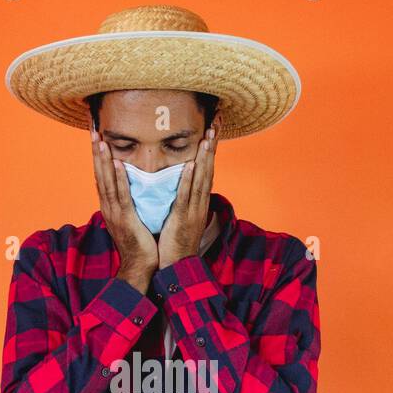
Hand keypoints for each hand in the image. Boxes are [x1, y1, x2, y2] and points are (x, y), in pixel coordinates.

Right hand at [91, 126, 158, 293]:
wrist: (139, 266)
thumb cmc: (139, 242)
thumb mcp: (131, 218)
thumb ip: (129, 202)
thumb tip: (131, 189)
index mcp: (110, 206)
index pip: (102, 176)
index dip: (98, 156)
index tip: (96, 136)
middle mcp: (108, 207)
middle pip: (100, 174)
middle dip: (96, 152)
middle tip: (93, 129)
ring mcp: (115, 213)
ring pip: (107, 181)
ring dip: (103, 160)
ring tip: (100, 140)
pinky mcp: (126, 219)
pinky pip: (122, 196)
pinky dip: (119, 179)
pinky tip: (118, 165)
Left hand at [158, 114, 219, 267]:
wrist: (177, 268)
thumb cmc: (177, 244)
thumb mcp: (182, 218)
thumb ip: (183, 201)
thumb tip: (182, 187)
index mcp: (198, 202)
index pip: (206, 171)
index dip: (210, 152)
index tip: (212, 132)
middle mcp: (199, 204)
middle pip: (208, 170)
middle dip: (212, 148)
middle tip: (216, 124)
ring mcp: (193, 211)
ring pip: (201, 180)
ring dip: (205, 158)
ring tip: (208, 138)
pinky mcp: (182, 219)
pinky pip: (186, 196)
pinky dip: (189, 180)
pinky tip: (191, 165)